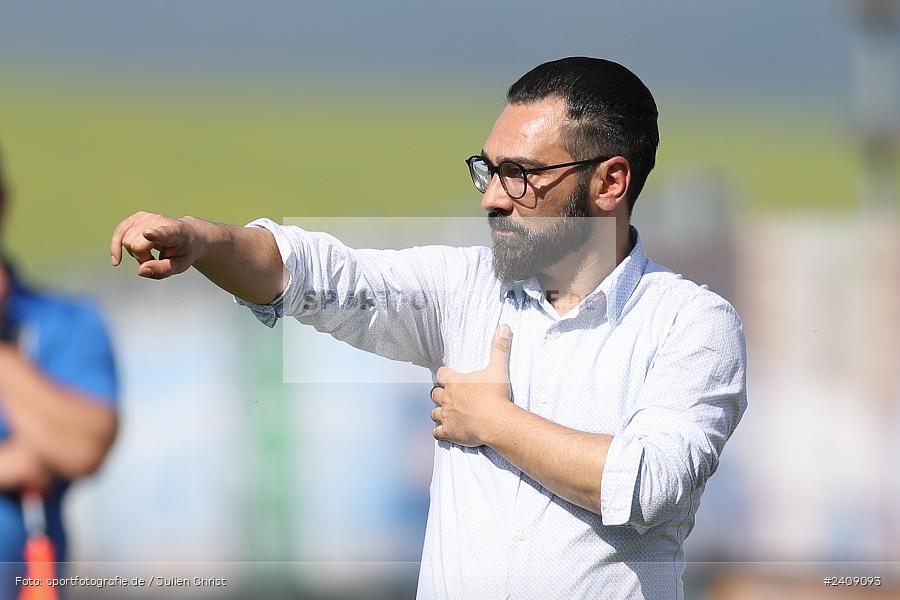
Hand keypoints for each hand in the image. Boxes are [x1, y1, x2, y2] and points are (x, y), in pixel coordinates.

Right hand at [110, 212, 202, 278]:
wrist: (188, 235)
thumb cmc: (183, 251)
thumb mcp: (179, 265)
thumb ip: (162, 270)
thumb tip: (140, 270)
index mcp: (176, 233)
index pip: (163, 233)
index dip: (155, 234)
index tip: (148, 234)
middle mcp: (160, 221)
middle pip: (136, 244)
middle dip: (141, 258)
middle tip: (156, 259)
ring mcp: (147, 217)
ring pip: (126, 240)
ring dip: (135, 253)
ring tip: (150, 253)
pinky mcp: (137, 217)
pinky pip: (119, 232)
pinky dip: (116, 246)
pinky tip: (116, 261)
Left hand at [430, 324, 512, 446]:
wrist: (496, 422)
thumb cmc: (495, 396)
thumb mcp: (498, 368)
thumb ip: (499, 348)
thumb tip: (503, 327)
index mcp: (455, 382)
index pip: (441, 374)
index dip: (444, 375)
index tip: (448, 376)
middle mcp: (447, 398)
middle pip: (434, 394)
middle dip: (440, 395)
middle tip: (450, 397)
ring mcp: (447, 416)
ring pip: (434, 413)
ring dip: (439, 413)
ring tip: (447, 414)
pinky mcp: (449, 432)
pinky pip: (437, 433)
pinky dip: (440, 432)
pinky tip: (445, 432)